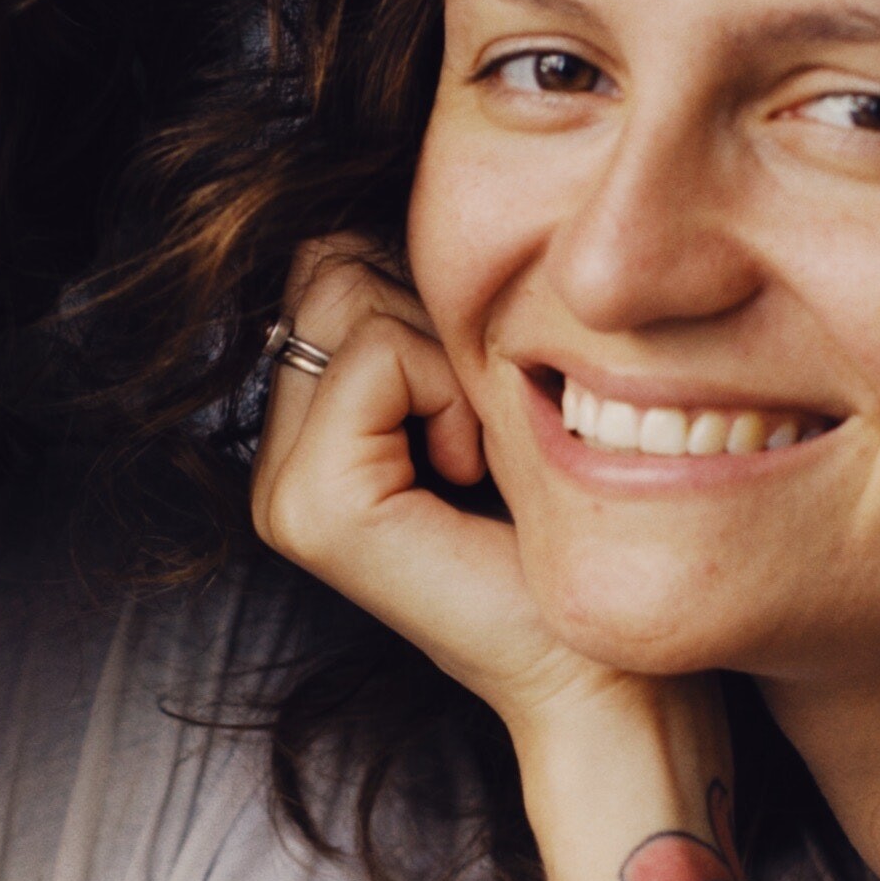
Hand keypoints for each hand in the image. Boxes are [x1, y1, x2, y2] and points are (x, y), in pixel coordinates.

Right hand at [252, 240, 652, 742]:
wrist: (602, 671)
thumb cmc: (570, 542)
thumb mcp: (488, 398)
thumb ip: (426, 319)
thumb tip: (399, 209)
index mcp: (309, 441)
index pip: (331, 268)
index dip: (423, 304)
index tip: (477, 410)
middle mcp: (277, 466)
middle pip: (326, 268)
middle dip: (424, 320)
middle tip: (476, 428)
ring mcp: (283, 492)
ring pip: (348, 297)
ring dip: (440, 356)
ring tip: (473, 455)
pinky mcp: (313, 506)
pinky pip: (376, 352)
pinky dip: (444, 388)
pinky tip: (467, 472)